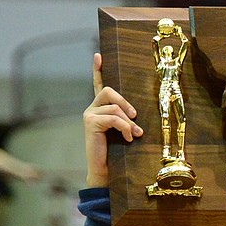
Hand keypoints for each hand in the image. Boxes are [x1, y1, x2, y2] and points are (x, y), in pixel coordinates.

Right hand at [84, 53, 142, 187]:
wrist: (105, 170)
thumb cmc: (116, 153)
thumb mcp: (123, 132)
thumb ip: (126, 120)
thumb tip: (136, 115)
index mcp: (100, 110)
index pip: (98, 86)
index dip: (98, 70)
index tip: (98, 55)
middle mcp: (92, 109)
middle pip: (110, 91)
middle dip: (126, 103)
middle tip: (136, 117)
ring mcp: (89, 115)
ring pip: (114, 107)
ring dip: (129, 121)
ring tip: (134, 134)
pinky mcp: (91, 123)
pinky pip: (114, 118)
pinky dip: (125, 127)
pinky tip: (128, 137)